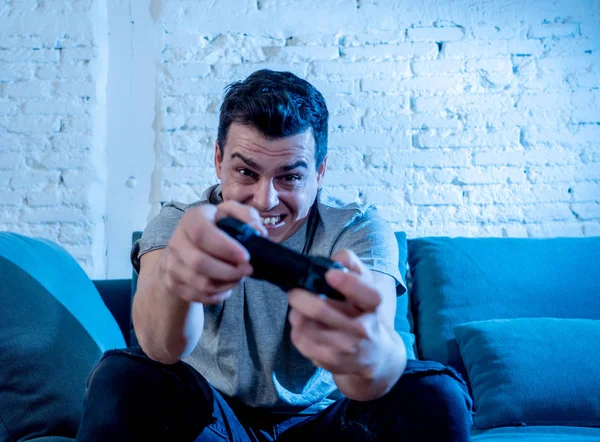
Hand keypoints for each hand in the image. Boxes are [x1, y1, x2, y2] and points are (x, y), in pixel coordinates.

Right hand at [159, 201, 267, 304]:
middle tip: (248, 270)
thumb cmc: (214, 228)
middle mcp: (177, 241)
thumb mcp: (230, 213)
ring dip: (227, 284)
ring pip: (201, 283)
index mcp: (191, 220)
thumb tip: (258, 232)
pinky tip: (226, 285)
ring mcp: (172, 265)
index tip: (246, 257)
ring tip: (239, 277)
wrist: (185, 246)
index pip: (201, 233)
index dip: (225, 247)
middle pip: (199, 263)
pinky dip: (218, 294)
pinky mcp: (174, 284)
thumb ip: (247, 216)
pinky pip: (200, 296)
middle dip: (229, 271)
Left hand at [287, 249, 394, 380]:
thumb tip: (336, 258)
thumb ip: (352, 265)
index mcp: (374, 306)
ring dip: (296, 313)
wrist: (375, 355)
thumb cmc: (364, 312)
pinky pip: (301, 340)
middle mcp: (363, 329)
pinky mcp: (330, 361)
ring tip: (298, 308)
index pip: (366, 294)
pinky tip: (302, 324)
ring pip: (306, 326)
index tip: (331, 274)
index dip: (348, 283)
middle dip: (301, 297)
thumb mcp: (365, 285)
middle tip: (294, 291)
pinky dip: (296, 329)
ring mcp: (346, 348)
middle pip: (322, 311)